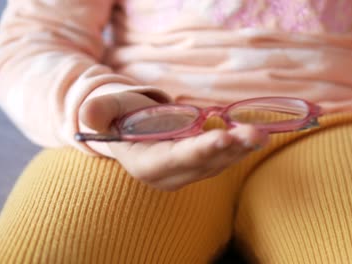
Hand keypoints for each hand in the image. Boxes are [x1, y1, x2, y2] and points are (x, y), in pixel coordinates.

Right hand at [79, 91, 268, 190]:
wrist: (132, 129)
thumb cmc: (120, 116)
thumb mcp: (107, 110)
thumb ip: (99, 111)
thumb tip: (89, 114)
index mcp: (146, 164)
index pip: (173, 161)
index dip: (197, 151)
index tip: (221, 138)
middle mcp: (171, 175)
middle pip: (203, 164)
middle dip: (230, 150)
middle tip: (257, 134)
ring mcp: (188, 172)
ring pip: (218, 163)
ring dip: (242, 149)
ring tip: (262, 133)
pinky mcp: (202, 164)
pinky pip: (224, 157)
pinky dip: (241, 147)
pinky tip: (257, 134)